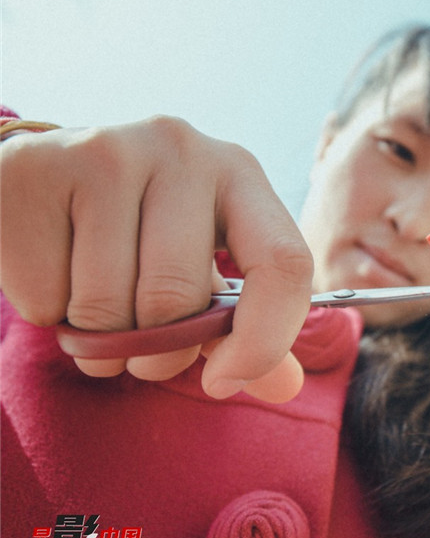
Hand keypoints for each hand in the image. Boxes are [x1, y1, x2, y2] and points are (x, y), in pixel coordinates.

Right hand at [0, 116, 312, 402]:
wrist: (50, 182)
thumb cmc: (141, 238)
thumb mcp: (203, 271)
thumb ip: (244, 328)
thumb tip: (285, 387)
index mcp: (239, 174)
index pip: (284, 262)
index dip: (262, 339)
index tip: (221, 381)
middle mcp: (181, 149)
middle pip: (178, 298)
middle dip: (156, 353)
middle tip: (139, 352)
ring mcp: (107, 151)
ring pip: (105, 306)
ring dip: (97, 342)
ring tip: (93, 313)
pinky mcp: (36, 170)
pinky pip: (43, 295)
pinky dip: (46, 312)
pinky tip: (53, 274)